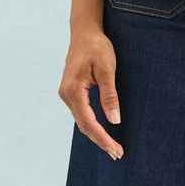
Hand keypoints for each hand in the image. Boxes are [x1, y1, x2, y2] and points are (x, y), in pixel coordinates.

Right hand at [58, 26, 124, 159]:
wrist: (84, 31)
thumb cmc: (96, 47)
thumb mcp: (106, 69)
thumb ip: (109, 95)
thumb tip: (114, 120)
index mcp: (73, 91)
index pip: (89, 122)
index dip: (103, 138)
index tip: (116, 150)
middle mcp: (66, 95)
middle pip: (84, 125)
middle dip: (100, 140)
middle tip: (117, 153)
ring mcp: (67, 94)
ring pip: (82, 121)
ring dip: (96, 134)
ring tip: (112, 146)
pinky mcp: (72, 92)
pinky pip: (81, 113)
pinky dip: (92, 124)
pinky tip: (102, 131)